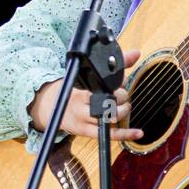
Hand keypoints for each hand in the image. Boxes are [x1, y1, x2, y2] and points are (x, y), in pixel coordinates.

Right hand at [29, 48, 143, 140]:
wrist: (50, 107)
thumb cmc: (75, 90)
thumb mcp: (90, 76)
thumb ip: (116, 64)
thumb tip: (136, 53)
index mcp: (82, 89)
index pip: (104, 84)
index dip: (118, 83)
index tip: (123, 81)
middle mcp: (82, 104)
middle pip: (108, 101)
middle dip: (121, 96)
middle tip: (121, 95)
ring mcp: (84, 119)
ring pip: (110, 116)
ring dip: (123, 110)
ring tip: (124, 106)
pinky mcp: (87, 132)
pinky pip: (109, 135)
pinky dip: (126, 134)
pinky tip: (138, 133)